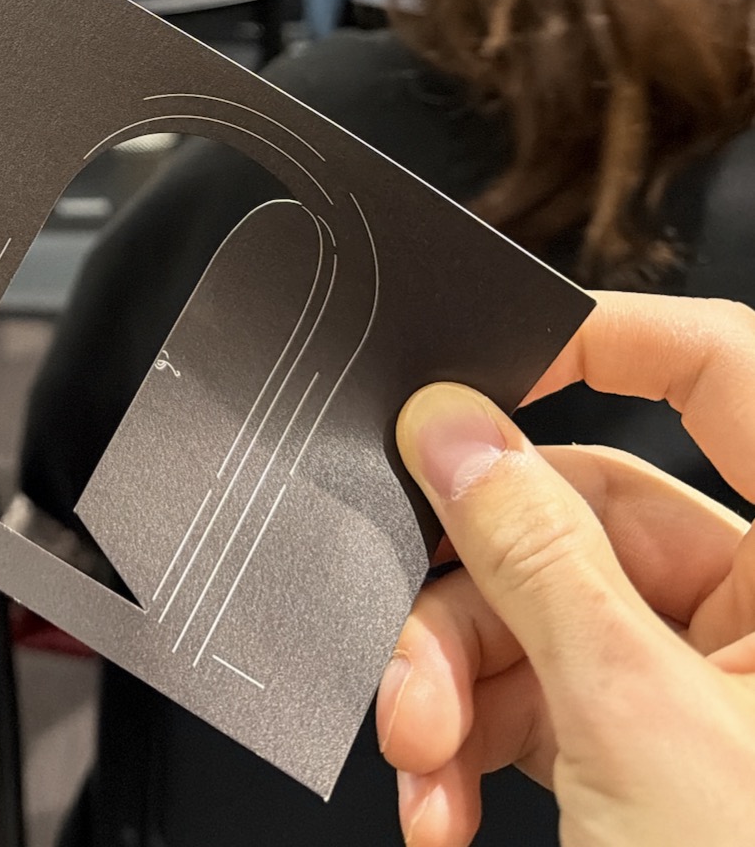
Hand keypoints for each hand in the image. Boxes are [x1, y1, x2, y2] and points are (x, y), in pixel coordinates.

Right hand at [378, 293, 754, 846]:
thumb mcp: (635, 724)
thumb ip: (532, 554)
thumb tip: (451, 427)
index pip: (722, 374)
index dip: (606, 335)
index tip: (480, 362)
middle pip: (572, 517)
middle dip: (468, 602)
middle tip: (412, 670)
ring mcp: (703, 680)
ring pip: (530, 613)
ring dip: (450, 689)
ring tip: (419, 769)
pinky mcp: (646, 743)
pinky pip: (532, 696)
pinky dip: (471, 744)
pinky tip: (442, 807)